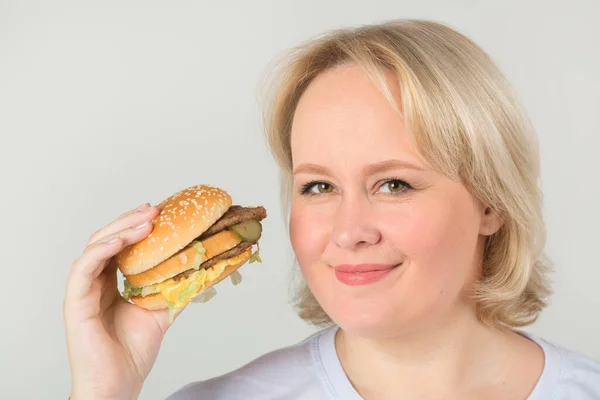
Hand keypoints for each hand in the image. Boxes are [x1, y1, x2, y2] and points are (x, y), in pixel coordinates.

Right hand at [64, 203, 177, 399]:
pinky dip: (101, 250)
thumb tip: (204, 271)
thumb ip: (176, 289)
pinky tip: (121, 240)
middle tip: (154, 209)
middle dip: (130, 220)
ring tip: (145, 220)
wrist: (119, 383)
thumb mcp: (162, 311)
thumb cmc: (133, 352)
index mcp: (110, 283)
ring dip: (120, 229)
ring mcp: (82, 291)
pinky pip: (84, 268)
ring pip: (95, 247)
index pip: (120, 244)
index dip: (136, 226)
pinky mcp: (75, 302)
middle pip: (107, 239)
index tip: (159, 212)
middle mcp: (94, 282)